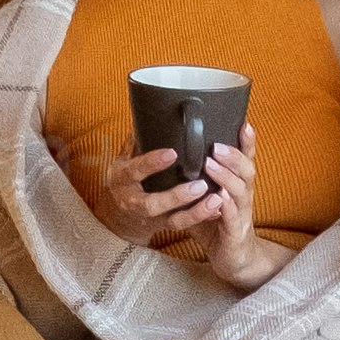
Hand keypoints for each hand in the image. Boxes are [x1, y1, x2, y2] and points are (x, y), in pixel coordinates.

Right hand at [73, 129, 278, 291]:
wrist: (121, 213)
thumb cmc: (127, 177)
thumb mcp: (125, 158)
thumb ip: (138, 140)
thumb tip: (151, 114)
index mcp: (121, 179)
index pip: (135, 170)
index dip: (152, 163)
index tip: (172, 153)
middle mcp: (133, 201)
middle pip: (152, 204)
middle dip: (177, 196)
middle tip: (201, 184)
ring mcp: (150, 218)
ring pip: (172, 221)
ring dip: (195, 212)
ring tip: (216, 199)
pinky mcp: (164, 226)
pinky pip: (184, 225)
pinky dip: (202, 217)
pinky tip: (218, 208)